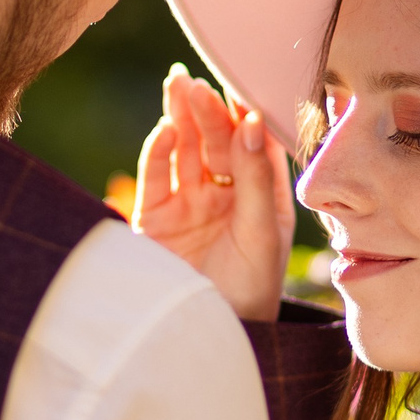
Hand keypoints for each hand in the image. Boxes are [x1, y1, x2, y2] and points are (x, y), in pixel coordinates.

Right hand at [130, 63, 293, 322]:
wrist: (210, 336)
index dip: (249, 114)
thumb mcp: (263, 234)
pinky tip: (167, 130)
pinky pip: (158, 176)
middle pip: (218, 141)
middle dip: (209, 111)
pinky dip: (160, 152)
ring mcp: (190, 204)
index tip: (244, 84)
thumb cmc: (251, 292)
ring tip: (178, 85)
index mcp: (262, 196)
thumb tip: (251, 121)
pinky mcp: (156, 216)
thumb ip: (255, 177)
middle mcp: (226, 194)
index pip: (256, 144)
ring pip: (186, 151)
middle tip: (199, 83)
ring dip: (182, 119)